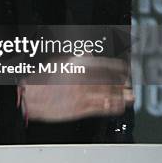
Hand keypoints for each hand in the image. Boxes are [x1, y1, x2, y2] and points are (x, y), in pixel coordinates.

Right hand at [17, 56, 134, 121]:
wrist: (31, 97)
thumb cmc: (41, 80)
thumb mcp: (59, 61)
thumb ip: (76, 58)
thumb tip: (88, 54)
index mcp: (78, 65)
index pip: (104, 65)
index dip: (117, 67)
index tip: (125, 69)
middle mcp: (83, 79)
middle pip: (109, 80)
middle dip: (121, 82)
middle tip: (129, 83)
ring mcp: (83, 94)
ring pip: (108, 94)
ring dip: (122, 95)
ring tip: (130, 96)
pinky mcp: (80, 109)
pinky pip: (101, 108)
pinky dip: (113, 107)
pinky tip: (119, 106)